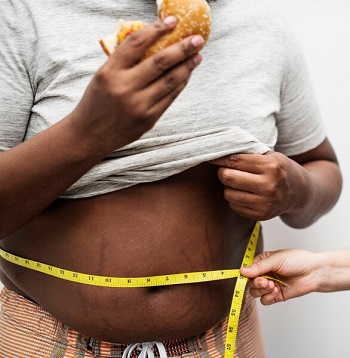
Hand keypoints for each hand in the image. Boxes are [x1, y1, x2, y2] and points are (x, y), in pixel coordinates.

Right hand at [71, 17, 203, 155]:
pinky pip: (170, 98)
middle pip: (160, 62)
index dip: (157, 29)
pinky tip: (186, 75)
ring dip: (187, 66)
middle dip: (183, 48)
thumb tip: (153, 44)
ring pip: (170, 81)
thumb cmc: (96, 102)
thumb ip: (124, 61)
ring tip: (197, 56)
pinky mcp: (148, 119)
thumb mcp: (102, 76)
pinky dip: (180, 84)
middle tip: (197, 39)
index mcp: (110, 72)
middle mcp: (125, 88)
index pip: (137, 43)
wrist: (89, 135)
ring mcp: (138, 105)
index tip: (172, 21)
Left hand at [209, 152, 307, 220]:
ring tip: (237, 182)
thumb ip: (249, 154)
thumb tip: (219, 152)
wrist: (301, 193)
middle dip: (222, 172)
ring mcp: (265, 203)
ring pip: (228, 193)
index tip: (212, 158)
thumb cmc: (280, 170)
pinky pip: (234, 206)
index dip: (220, 159)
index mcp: (271, 166)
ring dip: (228, 187)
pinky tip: (244, 193)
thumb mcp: (270, 156)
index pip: (235, 160)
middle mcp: (269, 186)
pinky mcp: (261, 215)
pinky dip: (234, 199)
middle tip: (225, 170)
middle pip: (228, 177)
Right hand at [240, 250, 319, 304]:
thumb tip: (242, 271)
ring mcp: (270, 285)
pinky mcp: (277, 295)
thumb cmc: (297, 260)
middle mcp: (264, 274)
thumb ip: (258, 267)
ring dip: (261, 290)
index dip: (246, 274)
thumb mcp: (276, 260)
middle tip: (265, 281)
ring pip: (255, 292)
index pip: (247, 270)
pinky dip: (267, 297)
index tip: (248, 276)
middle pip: (250, 283)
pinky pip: (265, 300)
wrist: (314, 272)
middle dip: (256, 283)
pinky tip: (276, 291)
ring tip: (272, 285)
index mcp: (262, 262)